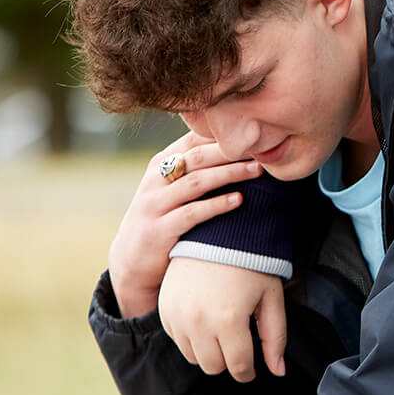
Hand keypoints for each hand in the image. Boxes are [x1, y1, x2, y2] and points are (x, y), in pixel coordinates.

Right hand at [108, 131, 262, 317]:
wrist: (131, 263)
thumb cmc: (161, 219)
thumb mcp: (169, 188)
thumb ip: (192, 168)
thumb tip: (232, 146)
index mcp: (160, 164)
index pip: (192, 139)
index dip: (222, 133)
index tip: (253, 130)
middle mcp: (155, 180)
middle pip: (197, 157)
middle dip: (231, 151)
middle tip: (262, 148)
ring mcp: (154, 205)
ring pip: (196, 182)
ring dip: (230, 174)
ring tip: (258, 170)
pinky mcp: (159, 230)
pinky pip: (192, 213)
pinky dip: (217, 205)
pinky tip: (239, 200)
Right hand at [158, 257, 287, 380]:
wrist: (219, 234)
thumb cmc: (251, 265)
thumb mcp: (271, 299)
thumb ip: (275, 338)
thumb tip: (278, 371)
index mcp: (229, 320)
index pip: (239, 367)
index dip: (248, 372)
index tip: (252, 368)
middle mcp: (199, 321)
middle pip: (214, 367)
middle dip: (229, 361)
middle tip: (238, 343)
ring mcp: (178, 316)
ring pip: (193, 357)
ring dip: (209, 351)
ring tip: (222, 329)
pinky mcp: (165, 309)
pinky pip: (177, 340)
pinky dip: (191, 338)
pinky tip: (205, 319)